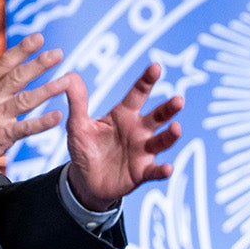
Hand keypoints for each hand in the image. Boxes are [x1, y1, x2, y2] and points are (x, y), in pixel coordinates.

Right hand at [0, 34, 71, 173]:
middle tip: (58, 53)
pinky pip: (25, 128)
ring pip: (25, 100)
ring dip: (48, 90)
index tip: (39, 38)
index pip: (4, 63)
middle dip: (39, 64)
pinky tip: (57, 116)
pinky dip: (42, 122)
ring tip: (67, 82)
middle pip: (18, 77)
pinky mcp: (1, 135)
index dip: (22, 50)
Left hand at [64, 63, 184, 210]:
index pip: (138, 94)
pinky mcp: (142, 172)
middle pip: (158, 116)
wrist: (86, 181)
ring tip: (176, 128)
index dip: (147, 81)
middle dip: (169, 108)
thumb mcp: (77, 125)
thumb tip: (70, 75)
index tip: (156, 67)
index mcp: (124, 115)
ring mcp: (143, 151)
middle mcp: (139, 130)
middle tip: (178, 100)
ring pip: (161, 141)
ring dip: (170, 135)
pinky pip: (154, 171)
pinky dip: (162, 170)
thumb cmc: (85, 148)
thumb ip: (77, 102)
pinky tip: (168, 168)